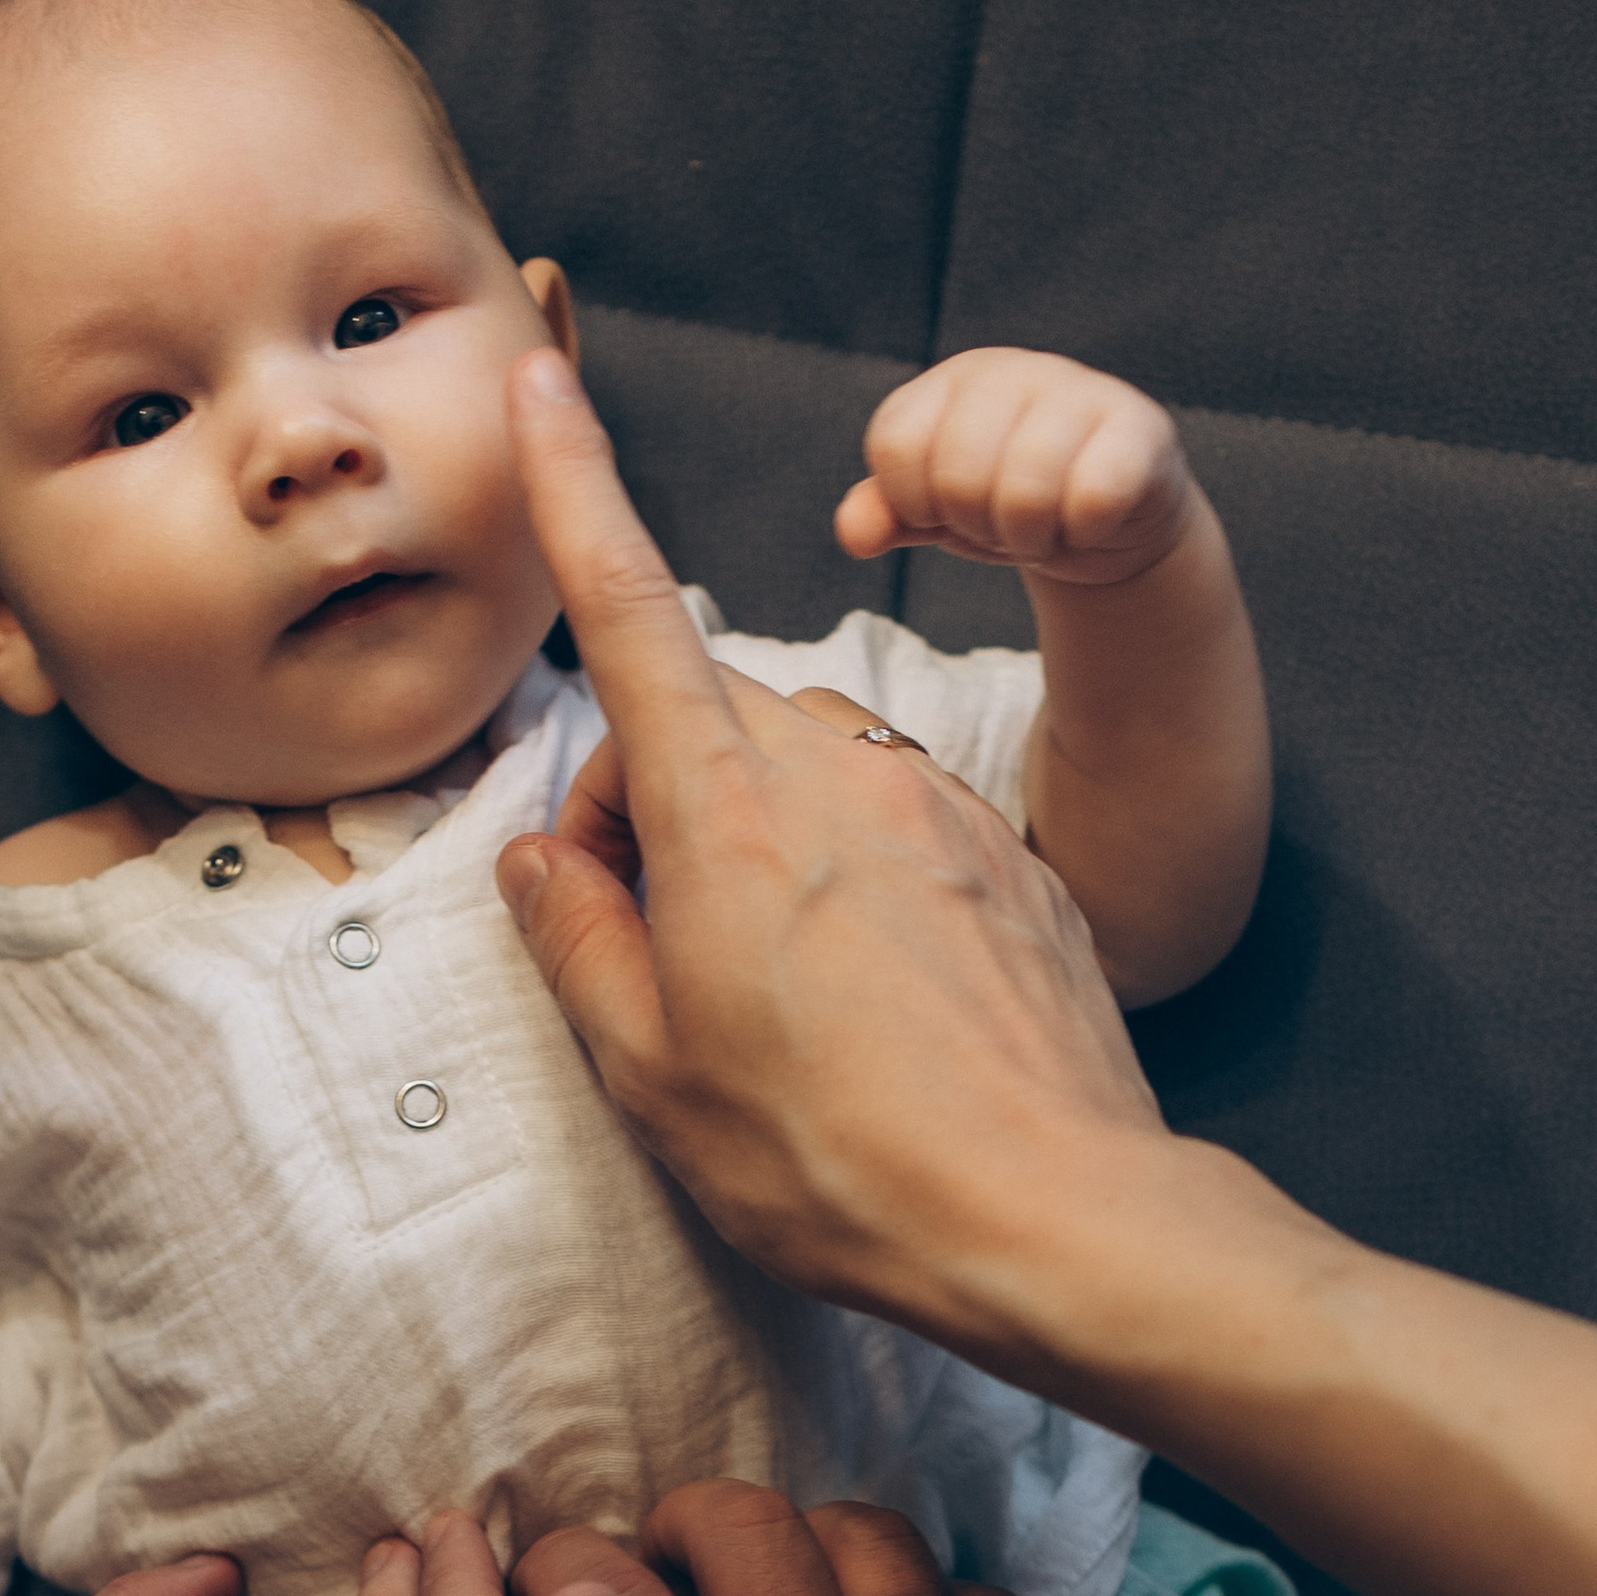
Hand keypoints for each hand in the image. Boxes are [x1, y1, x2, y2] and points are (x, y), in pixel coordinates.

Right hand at [493, 350, 1184, 1386]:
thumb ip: (578, 942)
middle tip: (654, 952)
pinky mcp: (1011, 857)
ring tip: (780, 999)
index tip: (541, 378)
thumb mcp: (653, 1075)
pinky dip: (857, 887)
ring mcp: (938, 805)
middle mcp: (838, 773)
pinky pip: (899, 830)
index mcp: (726, 811)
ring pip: (807, 776)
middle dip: (658, 802)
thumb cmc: (837, 1161)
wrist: (1055, 1217)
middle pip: (708, 721)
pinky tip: (881, 1010)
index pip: (628, 608)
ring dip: (763, 846)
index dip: (575, 485)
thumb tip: (548, 861)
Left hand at [834, 347, 1193, 587]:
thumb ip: (887, 514)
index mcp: (954, 380)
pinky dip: (1083, 532)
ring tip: (1048, 524)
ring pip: (1024, 494)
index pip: (897, 444)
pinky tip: (1091, 520)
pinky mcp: (1140, 430)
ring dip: (1032, 538)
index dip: (915, 501)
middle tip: (1006, 521)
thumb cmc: (1010, 502)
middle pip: (958, 477)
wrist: (1109, 520)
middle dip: (977, 525)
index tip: (945, 509)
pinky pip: (1093, 499)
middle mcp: (1015, 371)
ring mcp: (1081, 392)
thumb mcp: (938, 511)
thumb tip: (854, 533)